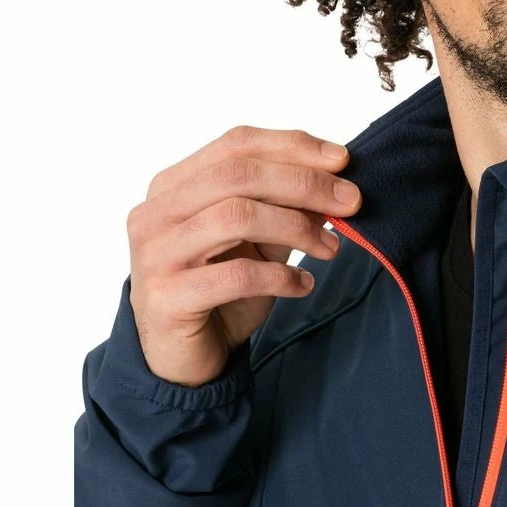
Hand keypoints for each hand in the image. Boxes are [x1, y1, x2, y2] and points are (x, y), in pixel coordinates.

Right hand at [126, 126, 360, 386]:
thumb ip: (286, 210)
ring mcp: (156, 255)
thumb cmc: (218, 293)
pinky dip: (280, 276)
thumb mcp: (258, 243)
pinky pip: (236, 275)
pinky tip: (303, 285)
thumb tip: (336, 182)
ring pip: (236, 216)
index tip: (342, 159)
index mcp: (172, 186)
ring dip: (297, 228)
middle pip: (238, 175)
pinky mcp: (167, 297)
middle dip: (304, 183)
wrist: (181, 361)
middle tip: (351, 202)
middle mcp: (155, 213)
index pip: (236, 144)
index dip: (293, 145)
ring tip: (331, 248)